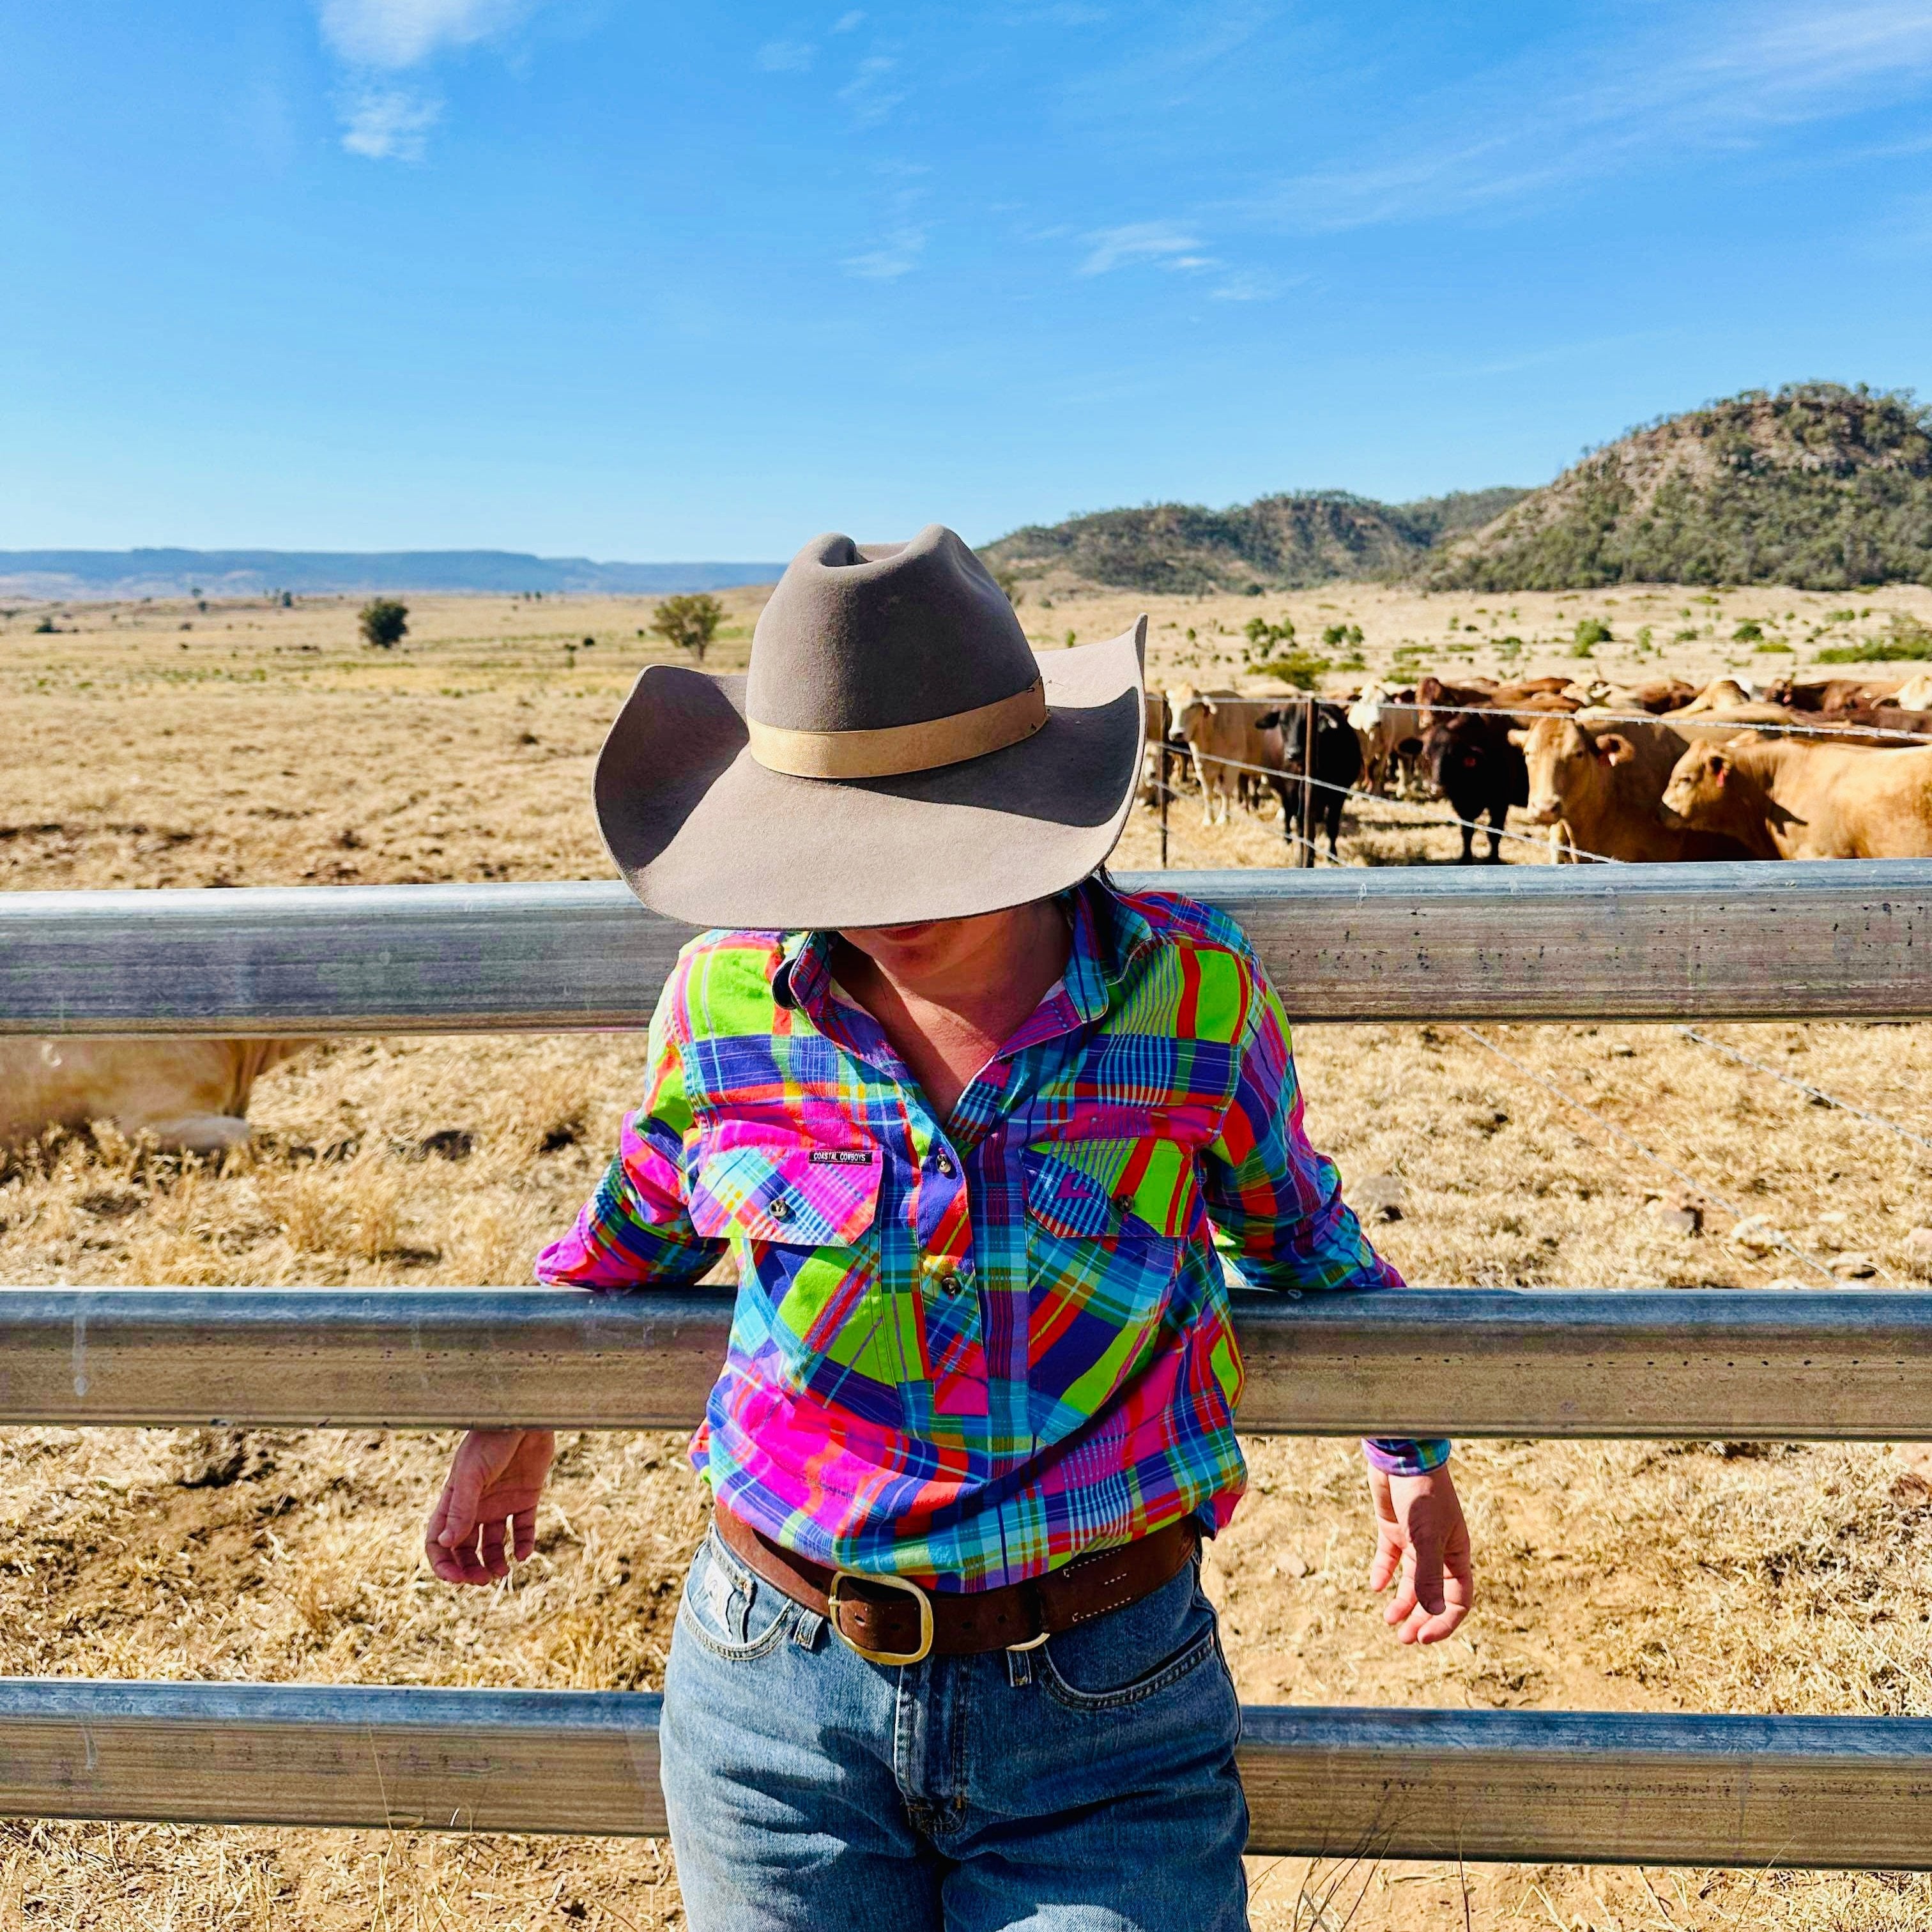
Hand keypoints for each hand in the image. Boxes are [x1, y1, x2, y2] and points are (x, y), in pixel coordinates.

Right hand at [425, 1428, 555, 1584]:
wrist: (525, 1416)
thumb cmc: (491, 1439)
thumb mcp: (472, 1474)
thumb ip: (461, 1508)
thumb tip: (446, 1543)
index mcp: (455, 1501)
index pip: (439, 1540)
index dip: (444, 1563)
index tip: (456, 1578)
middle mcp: (476, 1506)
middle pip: (465, 1548)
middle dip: (470, 1569)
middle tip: (483, 1580)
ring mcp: (501, 1503)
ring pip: (493, 1544)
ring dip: (495, 1562)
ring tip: (503, 1571)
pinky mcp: (526, 1498)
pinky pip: (523, 1529)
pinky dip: (523, 1544)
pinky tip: (524, 1553)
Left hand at [1367, 1463, 1472, 1644]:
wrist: (1402, 1455)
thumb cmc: (1422, 1493)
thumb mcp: (1426, 1536)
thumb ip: (1428, 1574)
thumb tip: (1431, 1614)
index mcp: (1456, 1554)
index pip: (1458, 1600)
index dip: (1443, 1621)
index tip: (1423, 1637)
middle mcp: (1438, 1551)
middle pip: (1432, 1596)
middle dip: (1420, 1618)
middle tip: (1403, 1638)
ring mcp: (1415, 1539)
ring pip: (1411, 1581)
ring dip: (1402, 1602)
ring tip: (1389, 1621)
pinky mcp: (1393, 1528)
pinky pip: (1389, 1558)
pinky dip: (1383, 1572)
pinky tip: (1375, 1586)